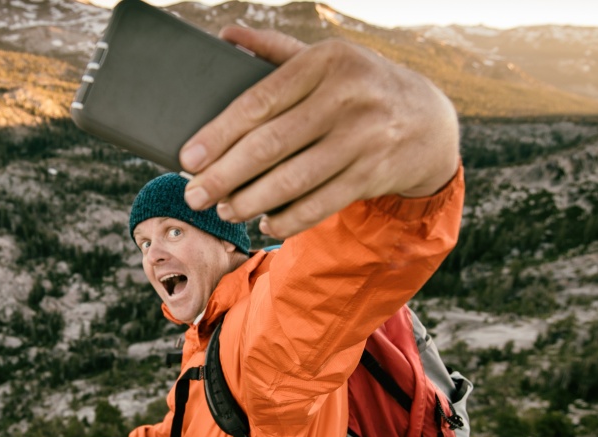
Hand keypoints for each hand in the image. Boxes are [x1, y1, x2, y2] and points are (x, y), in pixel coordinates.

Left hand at [179, 26, 459, 238]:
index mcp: (326, 61)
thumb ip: (275, 50)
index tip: (187, 159)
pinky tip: (264, 222)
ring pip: (293, 180)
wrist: (427, 120)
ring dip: (250, 201)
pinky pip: (320, 204)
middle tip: (194, 195)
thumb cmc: (358, 87)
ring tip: (224, 209)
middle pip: (270, 145)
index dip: (218, 134)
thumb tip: (227, 36)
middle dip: (225, 175)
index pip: (259, 101)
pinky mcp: (373, 174)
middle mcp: (347, 97)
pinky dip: (288, 218)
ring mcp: (364, 138)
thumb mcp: (325, 59)